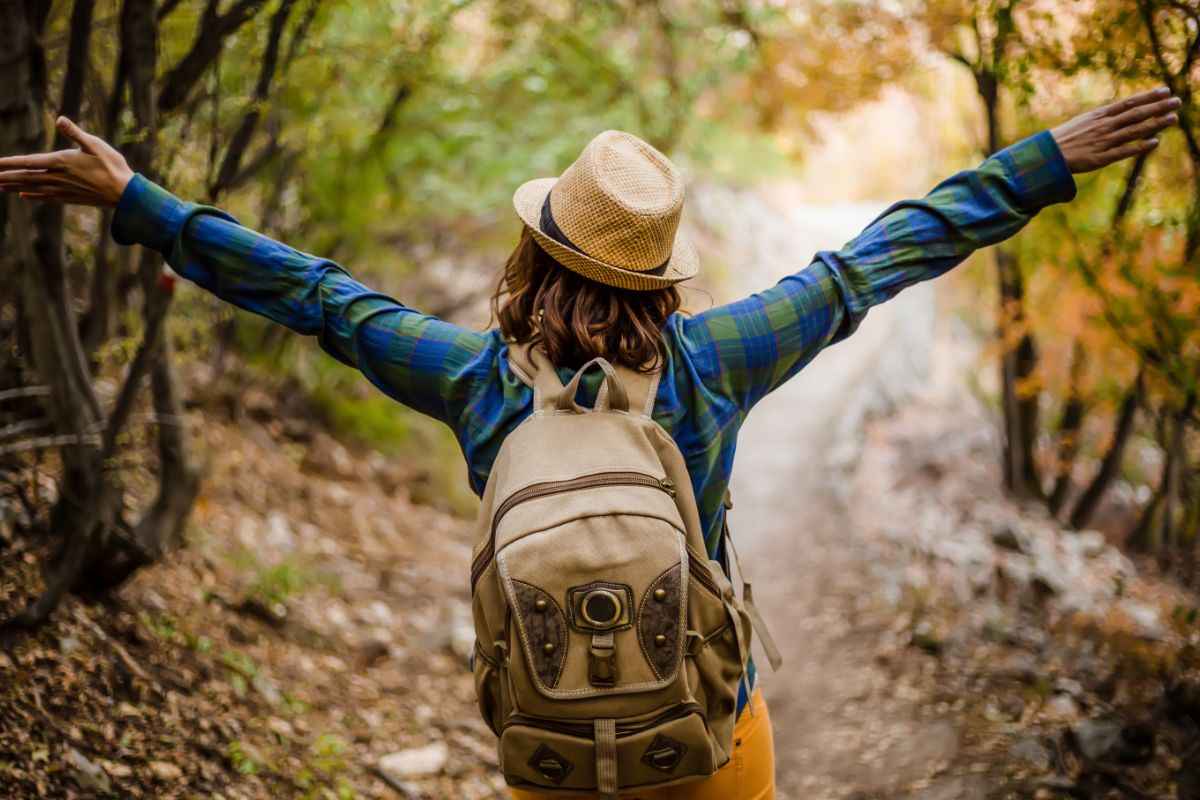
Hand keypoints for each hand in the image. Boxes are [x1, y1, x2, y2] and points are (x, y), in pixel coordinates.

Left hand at [0, 117, 133, 206]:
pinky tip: (23, 196)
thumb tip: (60, 119)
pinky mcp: (70, 198)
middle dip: (4, 176)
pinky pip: (45, 197)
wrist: (124, 194)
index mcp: (60, 162)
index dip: (8, 163)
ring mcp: (62, 190)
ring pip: (32, 188)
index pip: (27, 162)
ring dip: (13, 186)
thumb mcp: (95, 145)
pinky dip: (32, 196)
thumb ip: (75, 133)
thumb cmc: (112, 166)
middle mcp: (57, 178)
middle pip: (24, 177)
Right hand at [1051, 87, 1181, 173]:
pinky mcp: (1099, 159)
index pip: (1128, 103)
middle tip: (1177, 101)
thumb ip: (1104, 118)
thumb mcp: (1083, 122)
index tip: (1166, 90)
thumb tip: (1122, 112)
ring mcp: (1102, 142)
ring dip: (1155, 124)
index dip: (1148, 96)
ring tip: (1173, 119)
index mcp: (1099, 116)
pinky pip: (1123, 151)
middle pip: (1136, 114)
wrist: (1045, 156)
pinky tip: (1155, 142)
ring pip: (1133, 131)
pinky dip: (1140, 146)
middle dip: (1158, 107)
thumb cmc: (1065, 139)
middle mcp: (1103, 127)